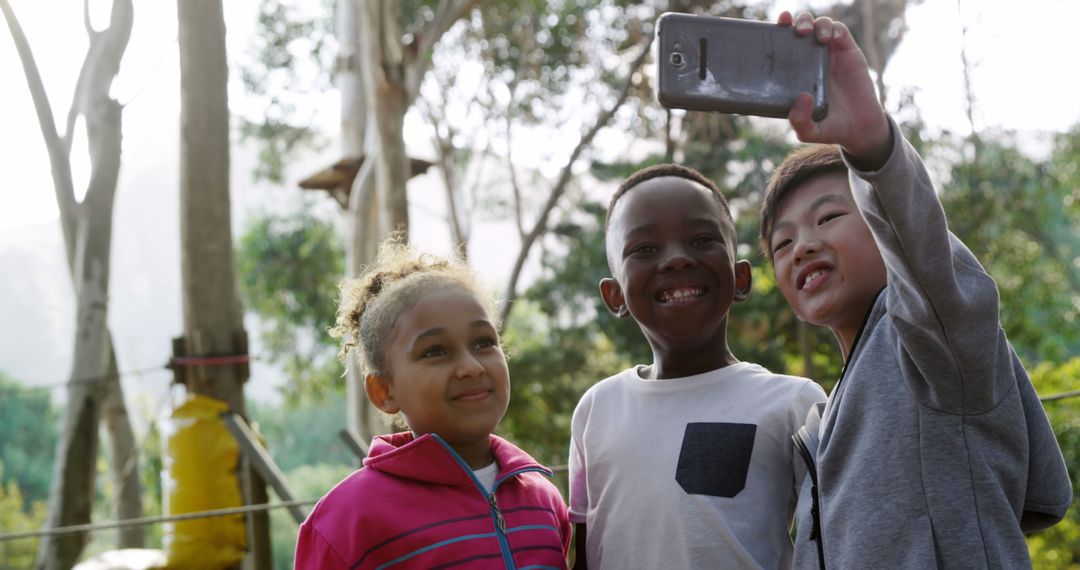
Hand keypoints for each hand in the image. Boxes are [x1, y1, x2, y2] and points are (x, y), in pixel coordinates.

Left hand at [779, 11, 891, 168]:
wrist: (860, 127)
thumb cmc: (829, 127)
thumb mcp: (810, 131)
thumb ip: (800, 121)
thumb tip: (801, 98)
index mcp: (794, 73)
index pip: (781, 47)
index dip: (776, 34)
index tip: (773, 28)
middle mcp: (808, 59)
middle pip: (799, 29)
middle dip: (796, 21)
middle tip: (797, 29)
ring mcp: (828, 54)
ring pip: (819, 25)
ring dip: (816, 24)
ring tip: (818, 37)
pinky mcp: (847, 51)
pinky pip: (840, 31)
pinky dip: (835, 29)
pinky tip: (832, 38)